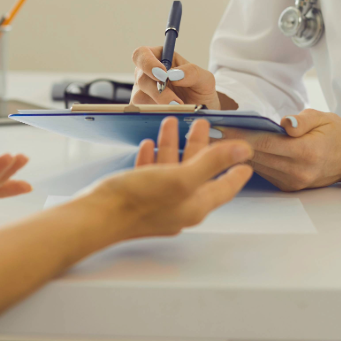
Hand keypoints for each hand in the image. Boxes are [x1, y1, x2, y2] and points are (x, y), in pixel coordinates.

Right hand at [87, 117, 252, 238]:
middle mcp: (179, 207)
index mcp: (194, 205)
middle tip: (202, 124)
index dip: (235, 171)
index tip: (246, 161)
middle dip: (200, 146)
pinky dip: (152, 157)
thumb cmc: (136, 201)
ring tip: (172, 122)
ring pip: (172, 169)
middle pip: (197, 172)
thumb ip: (212, 163)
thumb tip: (243, 152)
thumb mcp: (181, 177)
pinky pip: (150, 175)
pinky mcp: (137, 199)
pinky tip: (148, 144)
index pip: (224, 187)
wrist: (95, 218)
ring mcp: (157, 205)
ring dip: (172, 145)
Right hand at [131, 46, 220, 108]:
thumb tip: (173, 75)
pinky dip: (156, 114)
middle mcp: (148, 74)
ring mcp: (144, 92)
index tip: (163, 74)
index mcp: (160, 58)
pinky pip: (142, 112)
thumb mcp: (204, 78)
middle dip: (158, 91)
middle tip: (175, 101)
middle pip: (141, 78)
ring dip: (159, 105)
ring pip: (139, 97)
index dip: (148, 63)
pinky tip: (169, 116)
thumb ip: (192, 72)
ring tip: (178, 109)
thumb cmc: (200, 90)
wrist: (202, 113)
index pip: (142, 53)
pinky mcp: (144, 108)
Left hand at [224, 109, 340, 191]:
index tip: (221, 126)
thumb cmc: (335, 133)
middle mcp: (298, 171)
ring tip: (213, 139)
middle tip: (208, 131)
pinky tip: (232, 149)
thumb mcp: (322, 118)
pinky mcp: (288, 186)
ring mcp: (292, 182)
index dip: (241, 135)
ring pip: (256, 165)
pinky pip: (263, 171)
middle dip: (231, 144)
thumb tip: (285, 124)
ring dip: (235, 153)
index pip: (266, 143)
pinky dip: (248, 160)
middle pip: (256, 156)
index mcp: (307, 152)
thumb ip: (302, 120)